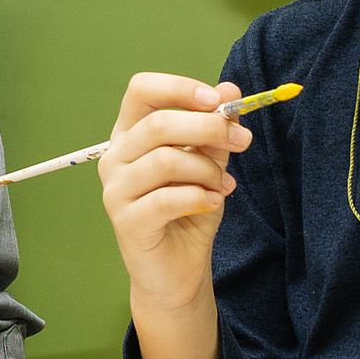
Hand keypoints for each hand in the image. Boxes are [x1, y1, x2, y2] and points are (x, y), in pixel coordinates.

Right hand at [99, 73, 248, 311]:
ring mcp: (116, 190)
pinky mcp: (126, 221)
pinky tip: (213, 202)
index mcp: (130, 134)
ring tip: (223, 186)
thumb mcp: (209, 163)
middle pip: (157, 124)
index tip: (217, 99)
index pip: (141, 90)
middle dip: (209, 127)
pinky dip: (200, 197)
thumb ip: (215, 128)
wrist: (178, 270)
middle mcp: (115, 157)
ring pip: (165, 160)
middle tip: (243, 141)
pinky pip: (167, 198)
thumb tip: (230, 90)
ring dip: (207, 170)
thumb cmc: (189, 210)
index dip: (179, 88)